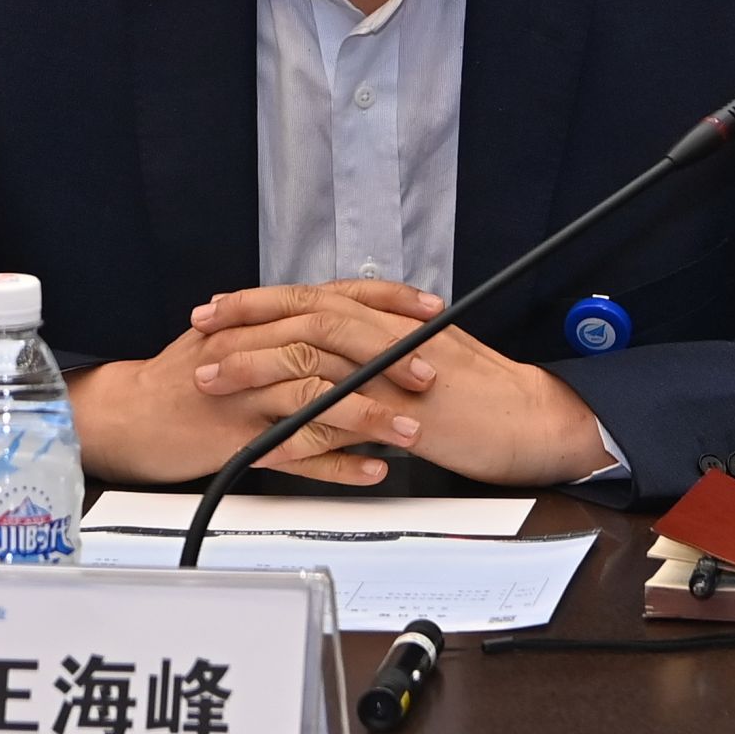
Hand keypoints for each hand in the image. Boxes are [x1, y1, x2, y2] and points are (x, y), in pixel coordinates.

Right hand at [66, 281, 433, 485]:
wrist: (124, 416)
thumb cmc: (180, 381)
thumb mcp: (227, 339)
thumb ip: (277, 330)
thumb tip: (334, 323)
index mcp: (257, 322)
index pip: (331, 298)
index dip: (383, 301)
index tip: (429, 310)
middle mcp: (253, 349)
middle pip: (329, 343)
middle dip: (386, 357)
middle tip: (431, 374)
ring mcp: (245, 395)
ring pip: (317, 396)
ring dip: (370, 413)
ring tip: (412, 429)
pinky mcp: (236, 439)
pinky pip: (295, 451)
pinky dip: (337, 462)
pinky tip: (371, 469)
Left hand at [191, 280, 615, 485]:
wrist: (534, 420)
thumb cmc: (483, 392)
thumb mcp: (424, 355)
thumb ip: (379, 346)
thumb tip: (337, 346)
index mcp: (388, 319)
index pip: (313, 297)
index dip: (261, 300)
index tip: (217, 307)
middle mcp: (387, 334)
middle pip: (304, 312)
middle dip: (245, 320)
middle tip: (199, 329)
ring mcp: (395, 372)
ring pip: (314, 355)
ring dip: (258, 365)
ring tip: (213, 378)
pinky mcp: (405, 414)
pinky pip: (345, 418)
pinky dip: (303, 426)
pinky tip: (266, 436)